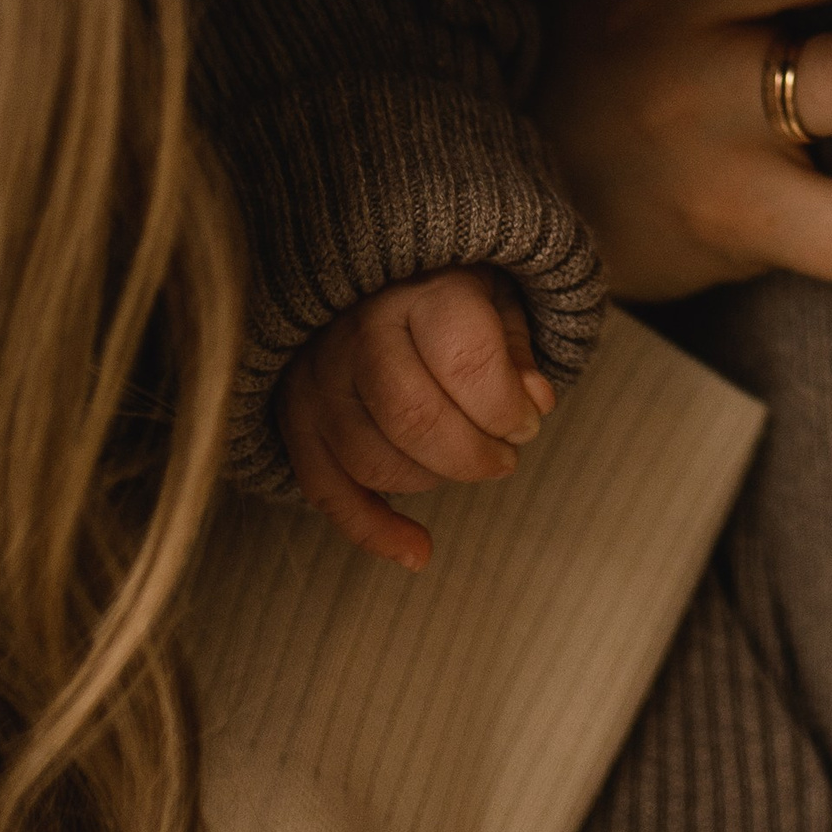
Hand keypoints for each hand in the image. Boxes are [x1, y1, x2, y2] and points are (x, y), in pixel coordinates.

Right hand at [278, 268, 554, 573]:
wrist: (370, 280)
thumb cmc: (448, 294)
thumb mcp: (495, 299)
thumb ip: (516, 349)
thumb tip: (537, 402)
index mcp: (420, 292)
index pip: (465, 360)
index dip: (507, 409)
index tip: (528, 423)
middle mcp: (357, 332)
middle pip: (413, 418)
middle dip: (473, 455)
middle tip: (504, 457)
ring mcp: (316, 378)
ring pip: (371, 460)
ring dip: (433, 480)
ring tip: (466, 462)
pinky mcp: (294, 419)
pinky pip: (325, 491)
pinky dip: (373, 531)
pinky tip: (418, 551)